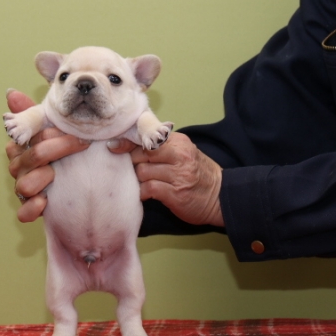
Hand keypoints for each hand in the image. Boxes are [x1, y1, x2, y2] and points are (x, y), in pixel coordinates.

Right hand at [5, 89, 89, 221]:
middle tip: (83, 144)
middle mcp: (19, 167)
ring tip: (57, 177)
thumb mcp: (55, 133)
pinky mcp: (29, 210)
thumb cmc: (64, 156)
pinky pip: (23, 212)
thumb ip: (34, 114)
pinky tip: (44, 202)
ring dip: (43, 180)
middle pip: (32, 157)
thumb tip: (10, 92)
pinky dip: (33, 208)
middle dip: (58, 149)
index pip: (28, 136)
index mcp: (22, 147)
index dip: (52, 134)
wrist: (82, 191)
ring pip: (24, 185)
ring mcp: (23, 189)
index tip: (75, 131)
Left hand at [109, 133, 223, 226]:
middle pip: (140, 154)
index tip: (114, 147)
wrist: (221, 197)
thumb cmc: (199, 175)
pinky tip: (145, 195)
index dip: (127, 143)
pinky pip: (148, 188)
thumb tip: (131, 146)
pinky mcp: (175, 193)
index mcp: (179, 142)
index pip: (146, 137)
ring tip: (142, 184)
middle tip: (132, 171)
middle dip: (132, 164)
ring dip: (138, 180)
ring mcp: (178, 174)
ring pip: (142, 171)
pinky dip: (142, 192)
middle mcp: (179, 155)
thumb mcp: (184, 154)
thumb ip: (163, 148)